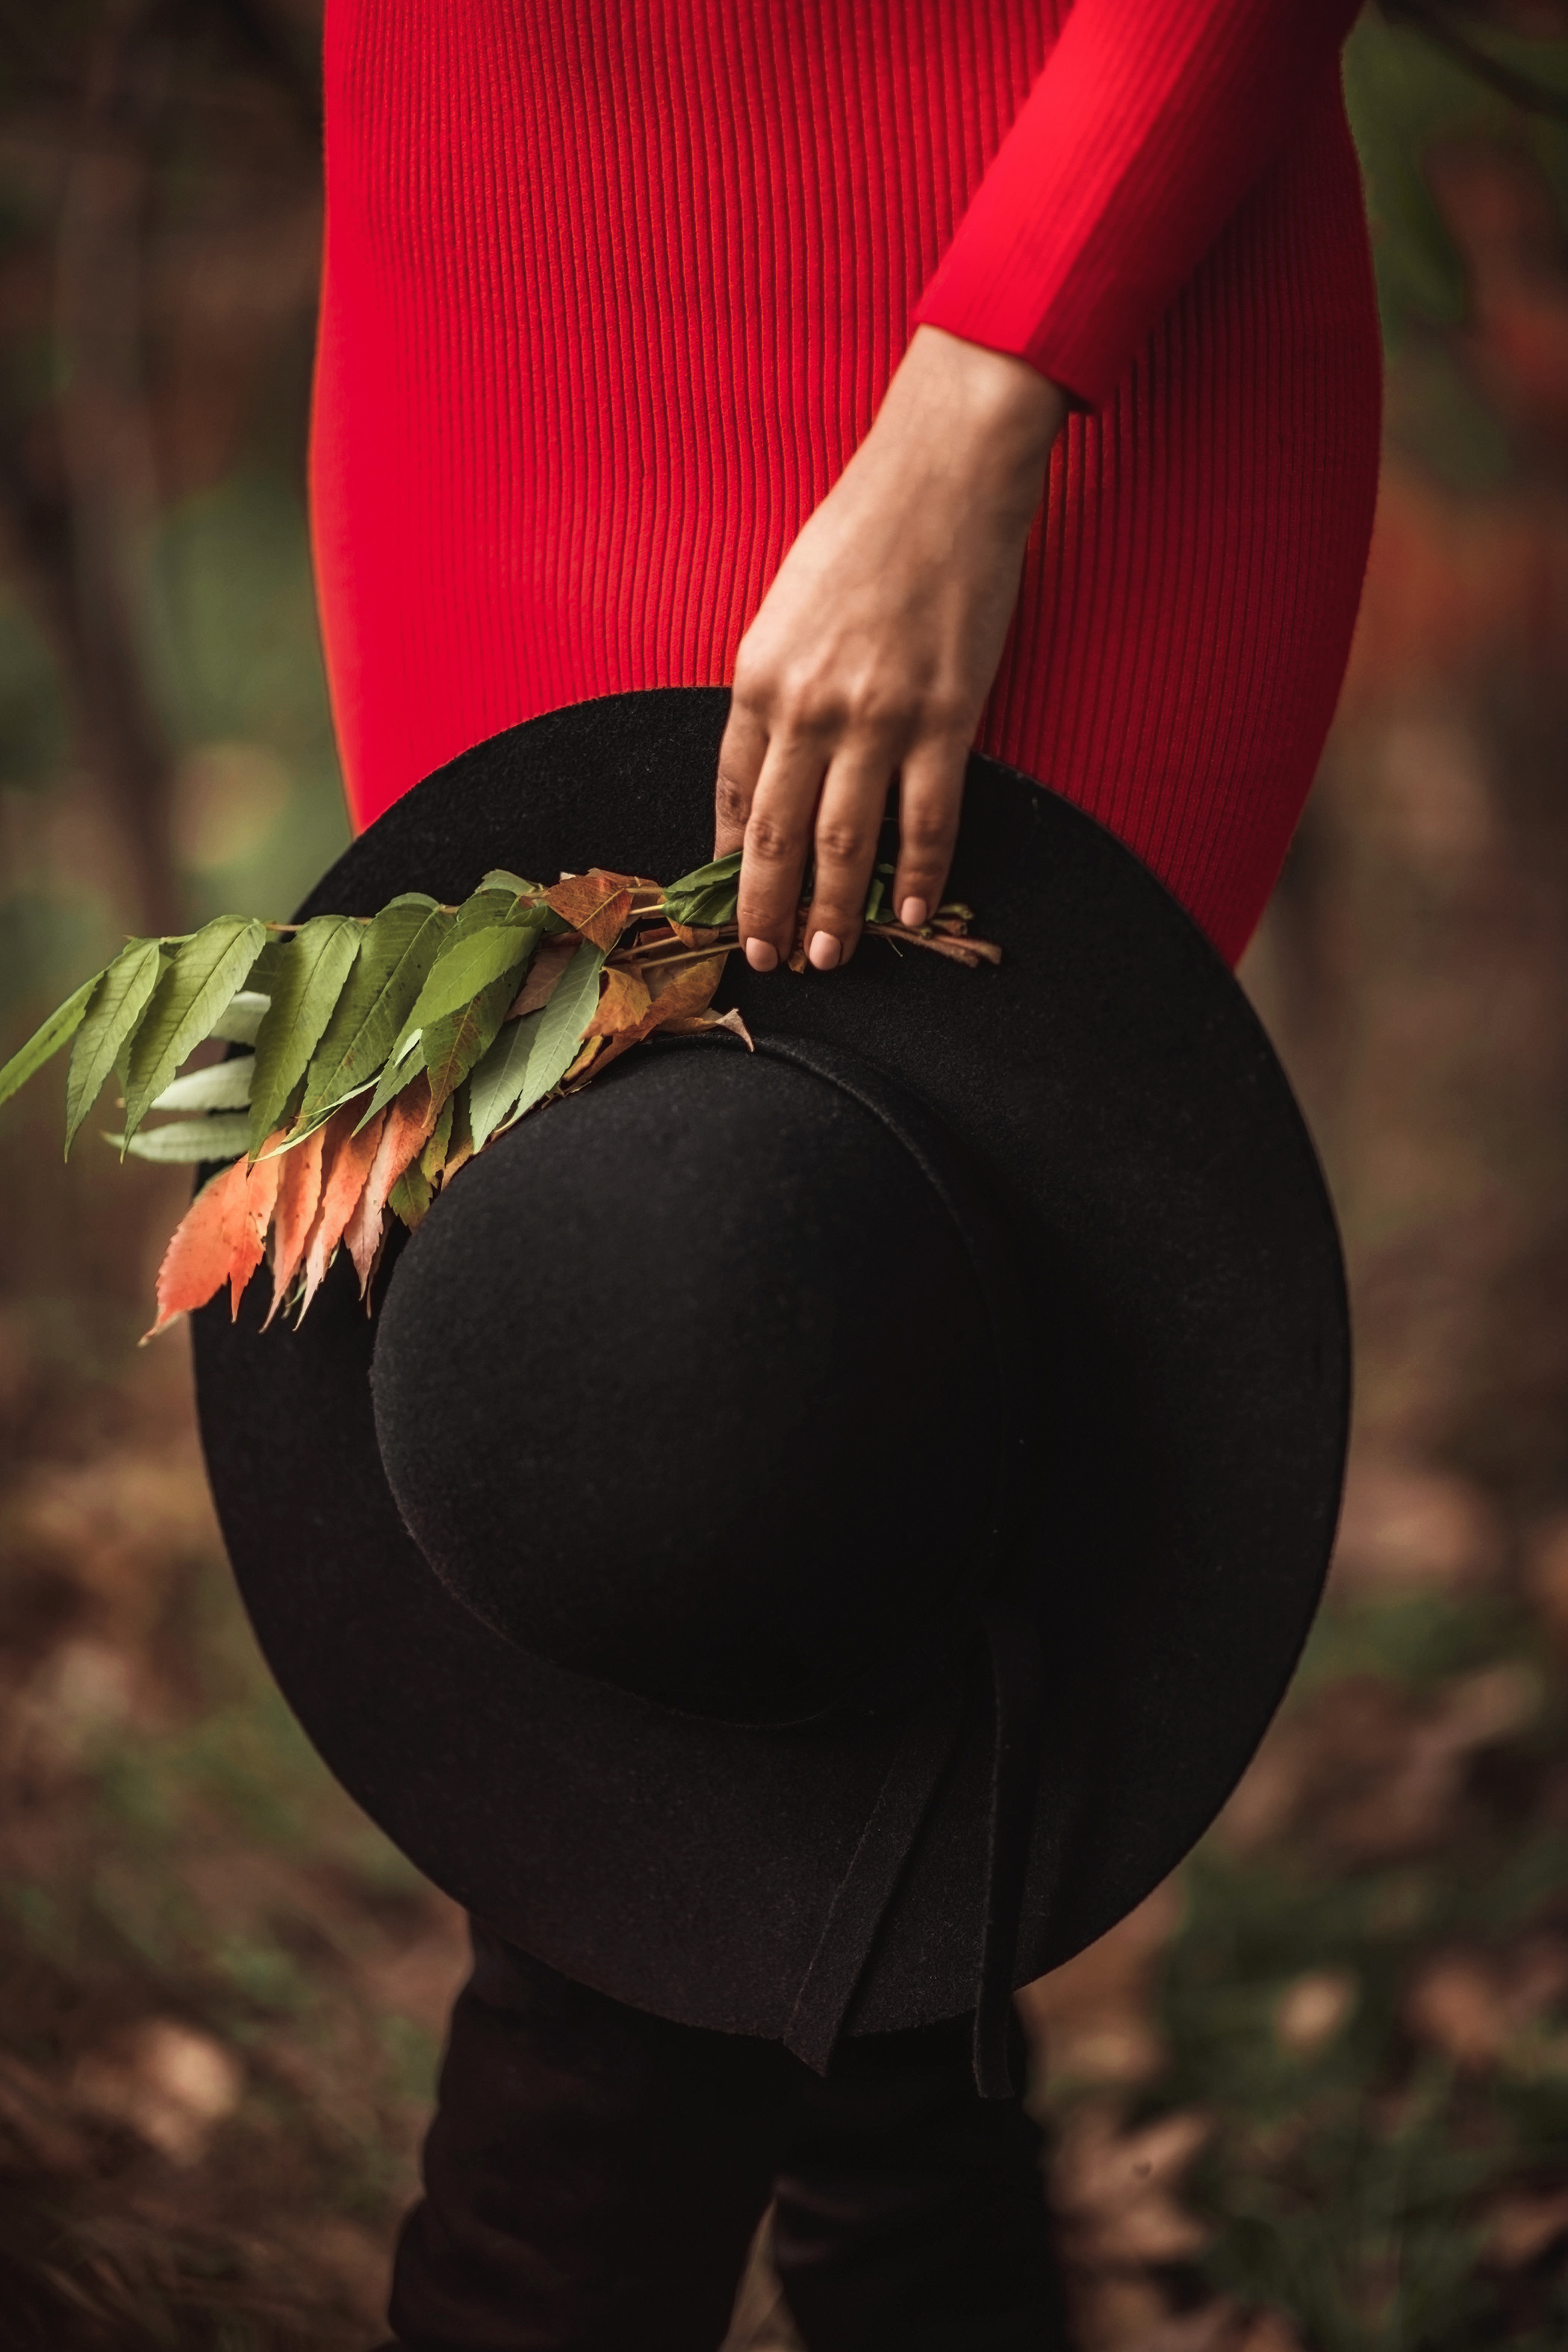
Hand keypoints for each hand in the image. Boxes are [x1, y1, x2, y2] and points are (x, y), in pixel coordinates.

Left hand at [714, 326, 1066, 971]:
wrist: (942, 475)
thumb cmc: (862, 531)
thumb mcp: (786, 609)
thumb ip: (774, 690)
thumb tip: (768, 766)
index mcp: (757, 677)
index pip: (731, 793)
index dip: (729, 859)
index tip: (728, 903)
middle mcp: (807, 706)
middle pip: (775, 834)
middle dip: (766, 908)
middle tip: (768, 960)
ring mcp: (877, 717)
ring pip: (844, 842)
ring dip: (834, 910)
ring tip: (830, 956)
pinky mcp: (945, 716)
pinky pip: (927, 818)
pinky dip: (917, 875)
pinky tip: (907, 913)